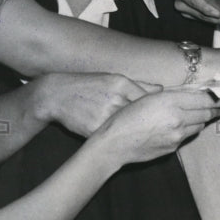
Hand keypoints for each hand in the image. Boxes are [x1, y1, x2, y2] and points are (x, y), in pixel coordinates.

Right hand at [35, 72, 160, 136]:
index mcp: (121, 84)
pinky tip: (121, 140)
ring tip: (139, 135)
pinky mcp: (93, 131)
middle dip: (148, 122)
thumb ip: (138, 84)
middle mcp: (114, 99)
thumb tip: (162, 89)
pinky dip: (118, 139)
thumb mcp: (112, 78)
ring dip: (135, 133)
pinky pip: (112, 137)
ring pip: (128, 128)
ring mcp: (104, 116)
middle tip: (156, 128)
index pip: (149, 98)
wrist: (56, 95)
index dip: (157, 108)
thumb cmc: (89, 86)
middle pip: (141, 115)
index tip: (164, 114)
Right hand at [92, 88, 219, 165]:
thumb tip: (193, 91)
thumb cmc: (127, 116)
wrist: (114, 144)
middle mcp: (177, 119)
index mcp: (171, 102)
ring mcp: (177, 135)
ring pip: (199, 125)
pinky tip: (182, 124)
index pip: (204, 98)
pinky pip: (187, 135)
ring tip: (206, 112)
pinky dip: (188, 128)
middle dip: (216, 108)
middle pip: (206, 112)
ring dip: (202, 118)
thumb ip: (173, 94)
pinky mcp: (173, 147)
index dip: (217, 97)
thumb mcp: (148, 97)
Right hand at [173, 0, 219, 27]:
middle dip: (219, 19)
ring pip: (205, 19)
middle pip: (201, 15)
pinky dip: (218, 20)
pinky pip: (205, 19)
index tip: (218, 14)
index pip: (195, 1)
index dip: (207, 8)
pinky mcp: (191, 14)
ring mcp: (185, 11)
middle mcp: (180, 4)